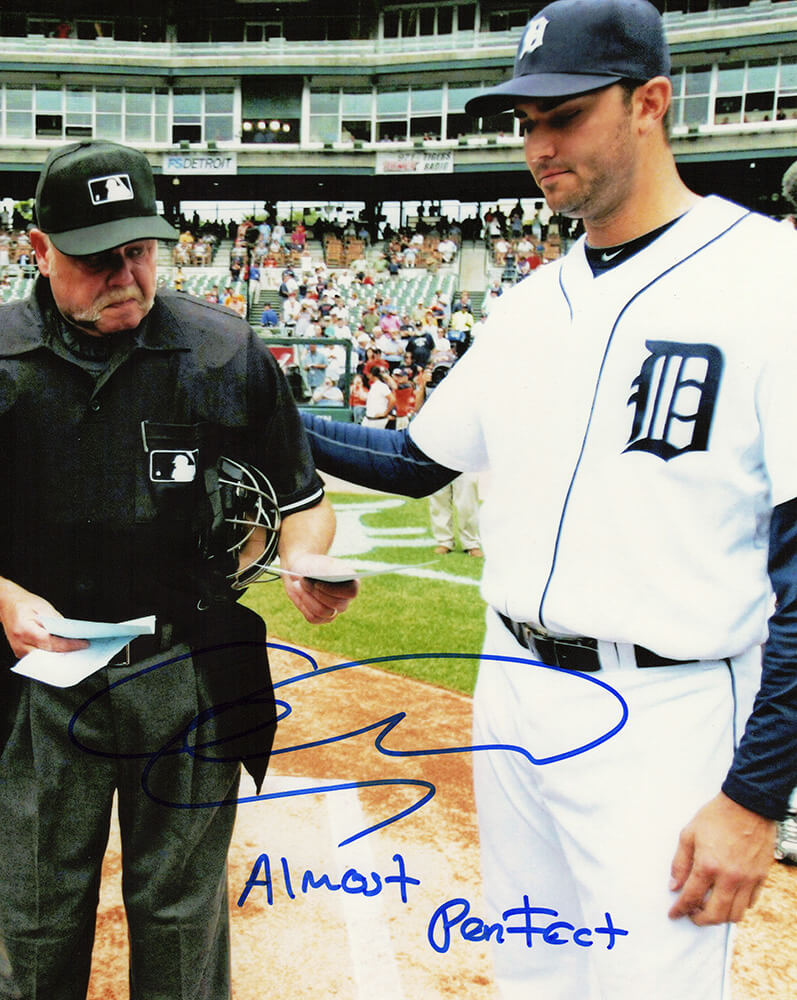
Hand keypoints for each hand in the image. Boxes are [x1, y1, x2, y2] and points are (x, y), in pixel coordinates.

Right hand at [0, 579, 88, 658]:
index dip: (69, 645)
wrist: (7, 604)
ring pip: (45, 660)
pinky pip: (40, 658)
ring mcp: (19, 650)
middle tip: (84, 651)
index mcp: (24, 630)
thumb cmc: (24, 603)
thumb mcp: (43, 607)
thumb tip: (71, 632)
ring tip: (78, 653)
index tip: (84, 644)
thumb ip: (57, 621)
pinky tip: (65, 652)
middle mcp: (20, 643)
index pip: (51, 642)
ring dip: (61, 657)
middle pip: (48, 655)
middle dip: (67, 654)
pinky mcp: (21, 653)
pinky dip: (53, 655)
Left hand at [280, 553, 359, 624]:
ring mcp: (335, 610)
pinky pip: (313, 618)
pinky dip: (303, 605)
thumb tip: (341, 577)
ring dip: (307, 598)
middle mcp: (345, 599)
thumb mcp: (322, 564)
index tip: (317, 583)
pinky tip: (300, 594)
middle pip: (336, 604)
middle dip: (316, 592)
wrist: (300, 572)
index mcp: (352, 582)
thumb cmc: (313, 565)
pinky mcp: (322, 618)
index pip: (351, 592)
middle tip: (303, 580)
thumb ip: (333, 571)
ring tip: (299, 585)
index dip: (334, 590)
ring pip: (323, 612)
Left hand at [668, 792, 775, 924]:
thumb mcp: (689, 834)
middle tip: (692, 915)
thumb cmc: (717, 816)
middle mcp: (729, 877)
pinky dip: (738, 907)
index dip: (680, 909)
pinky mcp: (761, 877)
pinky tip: (728, 898)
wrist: (747, 804)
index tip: (674, 914)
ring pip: (735, 915)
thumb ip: (680, 862)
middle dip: (700, 920)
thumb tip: (674, 885)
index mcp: (708, 865)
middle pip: (715, 915)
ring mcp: (748, 879)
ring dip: (720, 918)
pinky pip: (750, 903)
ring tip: (710, 909)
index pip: (691, 897)